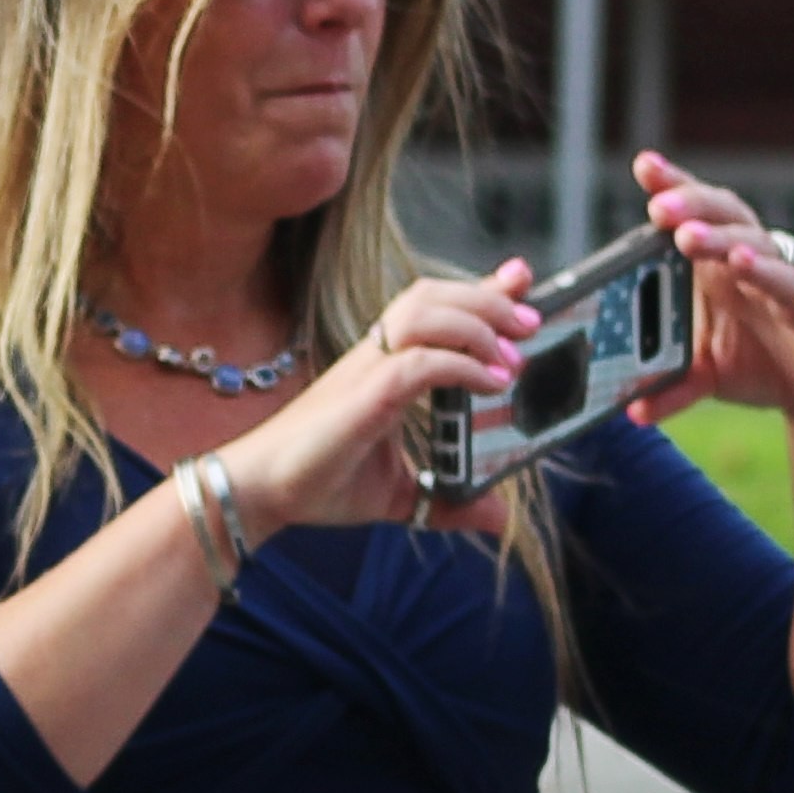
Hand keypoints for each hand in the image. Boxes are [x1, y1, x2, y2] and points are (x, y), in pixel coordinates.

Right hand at [215, 265, 527, 539]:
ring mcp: (366, 372)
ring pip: (424, 312)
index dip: (481, 287)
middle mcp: (375, 357)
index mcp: (384, 368)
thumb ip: (451, 500)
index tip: (521, 276)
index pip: (436, 309)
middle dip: (489, 297)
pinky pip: (418, 362)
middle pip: (433, 294)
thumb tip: (498, 516)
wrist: (260, 494)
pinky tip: (490, 384)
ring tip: (513, 355)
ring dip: (477, 323)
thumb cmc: (318, 482)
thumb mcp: (404, 494)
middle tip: (532, 321)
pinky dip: (460, 365)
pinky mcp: (363, 397)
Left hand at [629, 151, 793, 437]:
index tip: (644, 164)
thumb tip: (633, 413)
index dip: (675, 186)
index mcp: (721, 270)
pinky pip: (790, 283)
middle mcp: (753, 264)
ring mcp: (787, 280)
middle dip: (691, 204)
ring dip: (719, 237)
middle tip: (657, 205)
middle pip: (724, 216)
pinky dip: (765, 272)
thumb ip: (672, 388)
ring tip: (686, 236)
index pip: (696, 217)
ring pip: (755, 243)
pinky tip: (742, 264)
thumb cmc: (769, 367)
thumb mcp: (710, 380)